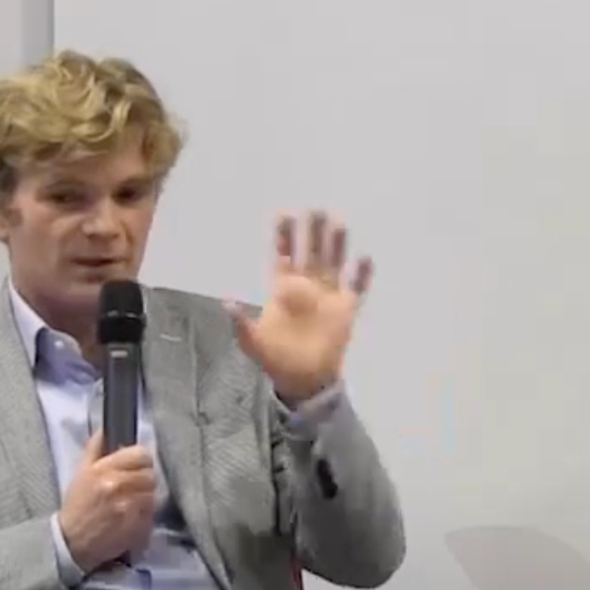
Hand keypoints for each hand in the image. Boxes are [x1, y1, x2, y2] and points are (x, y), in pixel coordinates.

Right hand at [56, 430, 157, 572]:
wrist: (71, 542)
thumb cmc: (77, 506)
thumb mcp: (80, 472)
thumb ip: (95, 448)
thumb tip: (106, 428)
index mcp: (104, 469)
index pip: (141, 454)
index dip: (140, 460)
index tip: (136, 466)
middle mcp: (118, 486)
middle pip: (150, 474)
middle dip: (143, 480)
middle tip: (133, 488)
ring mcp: (129, 507)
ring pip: (153, 494)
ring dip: (145, 498)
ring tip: (131, 504)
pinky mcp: (136, 527)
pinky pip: (151, 514)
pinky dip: (145, 516)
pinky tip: (132, 518)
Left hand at [226, 211, 372, 403]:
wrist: (303, 381)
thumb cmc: (276, 359)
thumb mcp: (253, 342)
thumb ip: (242, 323)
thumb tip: (225, 302)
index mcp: (283, 289)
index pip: (284, 256)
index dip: (283, 236)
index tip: (283, 213)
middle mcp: (306, 286)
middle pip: (311, 252)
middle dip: (312, 231)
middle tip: (315, 208)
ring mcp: (328, 296)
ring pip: (333, 263)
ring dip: (336, 244)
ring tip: (339, 222)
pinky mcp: (346, 310)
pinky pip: (357, 288)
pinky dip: (361, 275)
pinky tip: (364, 258)